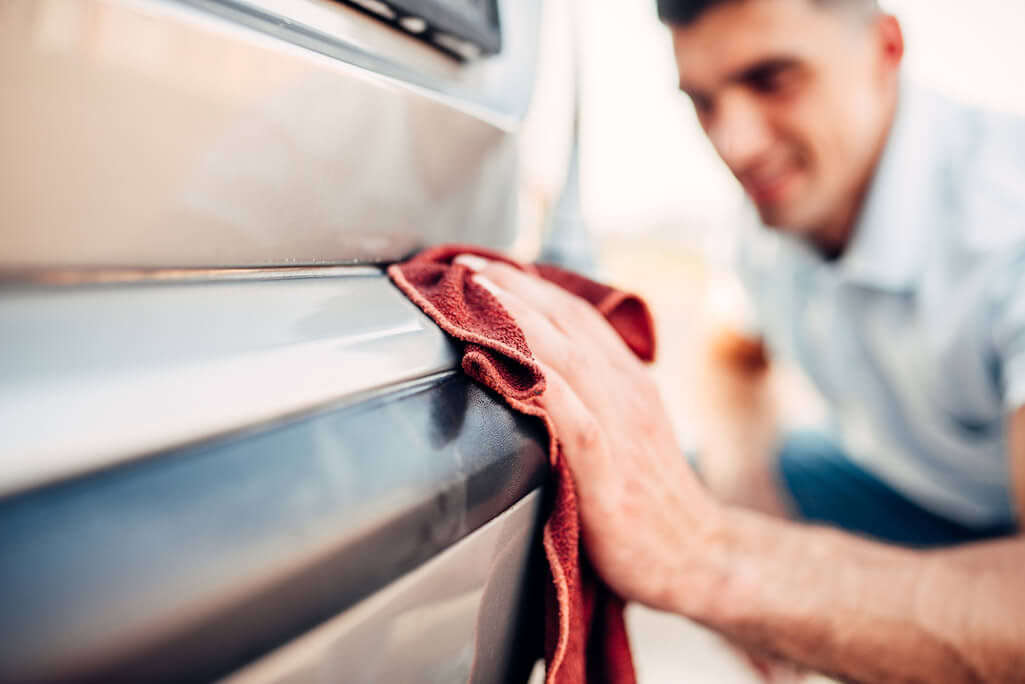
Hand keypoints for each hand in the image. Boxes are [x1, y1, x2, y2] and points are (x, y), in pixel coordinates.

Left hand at [456, 255, 724, 611]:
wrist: (701, 556)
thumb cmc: (654, 499)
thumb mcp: (630, 434)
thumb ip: (594, 399)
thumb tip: (540, 377)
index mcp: (628, 381)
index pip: (576, 316)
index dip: (530, 285)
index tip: (486, 265)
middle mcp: (626, 391)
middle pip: (565, 321)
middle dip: (511, 286)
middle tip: (462, 263)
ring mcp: (620, 426)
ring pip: (564, 355)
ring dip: (514, 318)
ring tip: (472, 292)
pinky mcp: (607, 470)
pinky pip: (569, 415)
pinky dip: (533, 381)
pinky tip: (496, 361)